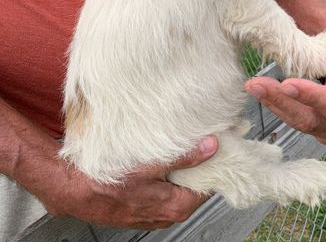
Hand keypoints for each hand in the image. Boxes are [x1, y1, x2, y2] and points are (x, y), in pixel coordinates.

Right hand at [39, 137, 217, 229]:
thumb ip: (183, 157)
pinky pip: (163, 191)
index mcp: (174, 207)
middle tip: (203, 144)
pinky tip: (161, 162)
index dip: (215, 168)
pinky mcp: (142, 207)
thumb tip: (211, 146)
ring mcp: (153, 212)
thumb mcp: (150, 166)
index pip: (208, 189)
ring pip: (177, 190)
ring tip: (183, 150)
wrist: (73, 190)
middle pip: (193, 189)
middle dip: (199, 168)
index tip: (220, 149)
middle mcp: (166, 214)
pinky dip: (167, 177)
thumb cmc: (107, 183)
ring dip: (182, 172)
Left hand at [245, 43, 325, 145]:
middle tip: (259, 85)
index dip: (314, 97)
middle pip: (313, 120)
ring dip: (274, 103)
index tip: (288, 83)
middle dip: (283, 102)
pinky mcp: (317, 130)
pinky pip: (294, 120)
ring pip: (299, 122)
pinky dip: (276, 105)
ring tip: (254, 86)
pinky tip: (261, 91)